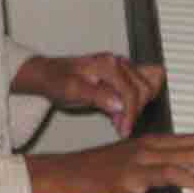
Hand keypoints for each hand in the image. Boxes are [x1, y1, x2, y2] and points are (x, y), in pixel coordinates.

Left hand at [16, 53, 163, 137]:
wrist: (48, 75)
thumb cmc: (57, 80)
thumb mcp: (72, 90)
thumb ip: (97, 96)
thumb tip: (119, 105)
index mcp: (108, 64)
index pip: (131, 91)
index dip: (130, 114)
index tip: (125, 130)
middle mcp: (118, 62)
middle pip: (143, 89)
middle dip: (134, 111)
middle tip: (120, 127)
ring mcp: (121, 68)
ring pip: (145, 88)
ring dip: (135, 108)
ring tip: (117, 122)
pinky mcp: (121, 75)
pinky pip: (140, 87)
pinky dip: (135, 103)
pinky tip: (118, 115)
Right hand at [25, 134, 193, 192]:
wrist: (54, 177)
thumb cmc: (88, 173)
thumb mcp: (127, 165)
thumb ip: (156, 173)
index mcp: (147, 143)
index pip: (192, 141)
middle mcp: (142, 151)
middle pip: (190, 152)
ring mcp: (131, 170)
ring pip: (175, 168)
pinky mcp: (119, 191)